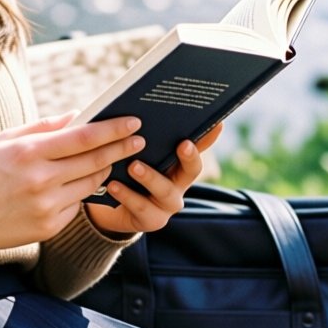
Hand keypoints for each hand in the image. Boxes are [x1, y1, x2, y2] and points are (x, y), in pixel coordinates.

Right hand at [0, 110, 145, 250]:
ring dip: (104, 170)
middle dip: (121, 148)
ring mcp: (46, 206)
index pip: (83, 137)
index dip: (112, 129)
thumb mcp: (4, 140)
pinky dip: (80, 192)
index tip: (133, 122)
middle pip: (95, 161)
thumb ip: (43, 127)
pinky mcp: (49, 227)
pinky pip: (76, 205)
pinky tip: (76, 183)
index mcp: (28, 152)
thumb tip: (77, 115)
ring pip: (91, 184)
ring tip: (110, 159)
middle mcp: (40, 180)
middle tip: (138, 139)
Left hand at [82, 122, 224, 236]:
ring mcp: (167, 204)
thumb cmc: (124, 170)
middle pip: (192, 170)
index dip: (210, 137)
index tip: (217, 123)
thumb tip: (135, 107)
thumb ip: (141, 135)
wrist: (110, 207)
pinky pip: (141, 208)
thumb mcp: (134, 151)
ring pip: (164, 190)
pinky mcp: (151, 220)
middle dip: (189, 156)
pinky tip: (112, 184)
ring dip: (150, 176)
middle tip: (183, 144)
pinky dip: (126, 195)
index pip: (199, 146)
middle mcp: (179, 183)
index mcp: (178, 163)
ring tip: (133, 165)